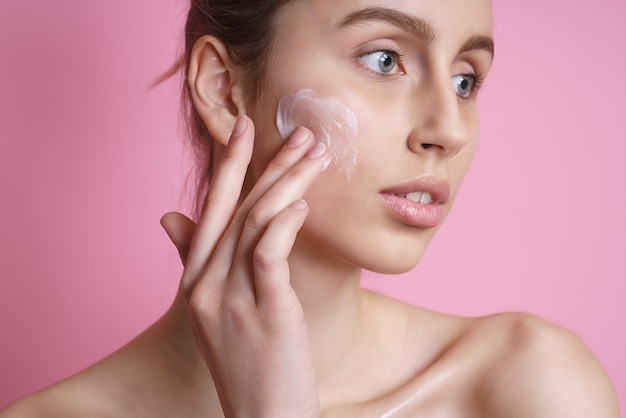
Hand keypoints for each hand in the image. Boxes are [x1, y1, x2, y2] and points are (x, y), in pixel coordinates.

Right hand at [160, 115, 329, 417]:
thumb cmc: (250, 364)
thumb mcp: (217, 312)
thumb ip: (199, 262)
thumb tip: (169, 218)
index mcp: (196, 281)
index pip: (212, 210)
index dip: (228, 166)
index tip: (243, 129)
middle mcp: (206, 285)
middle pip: (236, 208)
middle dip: (267, 163)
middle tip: (300, 132)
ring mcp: (231, 299)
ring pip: (256, 222)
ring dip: (289, 183)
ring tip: (317, 156)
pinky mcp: (264, 312)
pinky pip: (270, 253)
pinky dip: (287, 223)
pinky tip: (305, 205)